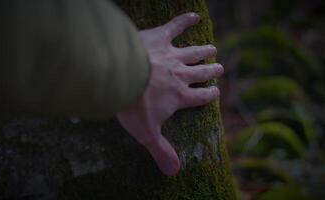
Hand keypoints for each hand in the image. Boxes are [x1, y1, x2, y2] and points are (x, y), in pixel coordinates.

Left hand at [117, 13, 222, 175]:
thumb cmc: (132, 105)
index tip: (215, 93)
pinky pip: (176, 26)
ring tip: (213, 49)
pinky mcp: (160, 37)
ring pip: (195, 52)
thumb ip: (161, 151)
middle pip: (202, 73)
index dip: (209, 96)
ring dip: (205, 51)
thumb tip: (173, 173)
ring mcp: (172, 55)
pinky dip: (186, 20)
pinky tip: (194, 16)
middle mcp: (181, 75)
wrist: (118, 76)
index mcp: (180, 96)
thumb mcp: (147, 133)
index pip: (201, 97)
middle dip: (212, 72)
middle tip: (218, 68)